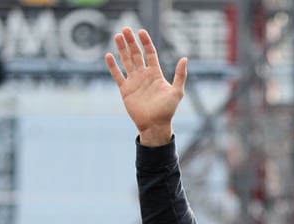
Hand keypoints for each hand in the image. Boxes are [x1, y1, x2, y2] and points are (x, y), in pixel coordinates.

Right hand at [105, 27, 187, 145]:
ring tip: (117, 36)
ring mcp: (134, 81)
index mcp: (155, 74)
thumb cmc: (167, 110)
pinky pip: (117, 75)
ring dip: (122, 49)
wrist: (155, 125)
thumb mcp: (177, 92)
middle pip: (136, 54)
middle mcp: (144, 75)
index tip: (141, 31)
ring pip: (126, 61)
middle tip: (125, 29)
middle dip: (131, 42)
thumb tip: (185, 58)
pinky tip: (109, 55)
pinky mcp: (125, 89)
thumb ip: (180, 75)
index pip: (150, 53)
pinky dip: (113, 66)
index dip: (146, 42)